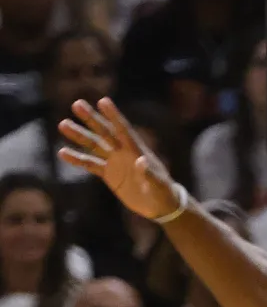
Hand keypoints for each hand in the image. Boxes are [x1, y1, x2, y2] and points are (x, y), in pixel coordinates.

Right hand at [58, 98, 181, 220]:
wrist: (159, 206)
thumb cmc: (163, 193)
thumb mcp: (158, 184)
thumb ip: (148, 173)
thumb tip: (140, 161)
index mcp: (137, 150)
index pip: (123, 130)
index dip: (114, 116)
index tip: (103, 100)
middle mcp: (124, 152)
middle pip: (105, 132)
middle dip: (92, 118)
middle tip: (77, 104)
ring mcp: (115, 161)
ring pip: (94, 145)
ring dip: (80, 135)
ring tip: (63, 124)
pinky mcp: (108, 173)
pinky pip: (90, 164)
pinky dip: (77, 159)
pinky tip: (62, 152)